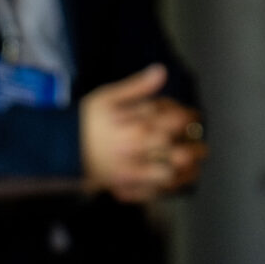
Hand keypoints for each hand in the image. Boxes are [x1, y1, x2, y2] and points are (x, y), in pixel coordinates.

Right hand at [80, 63, 208, 202]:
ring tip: (194, 166)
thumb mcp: (109, 96)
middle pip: (180, 151)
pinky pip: (155, 192)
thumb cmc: (86, 121)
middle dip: (195, 148)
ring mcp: (133, 171)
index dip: (190, 118)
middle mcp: (139, 150)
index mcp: (138, 125)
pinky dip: (169, 188)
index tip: (195, 117)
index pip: (177, 121)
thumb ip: (138, 86)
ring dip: (187, 171)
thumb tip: (161, 71)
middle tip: (202, 146)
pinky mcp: (126, 187)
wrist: (62, 149)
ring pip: (171, 174)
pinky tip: (177, 181)